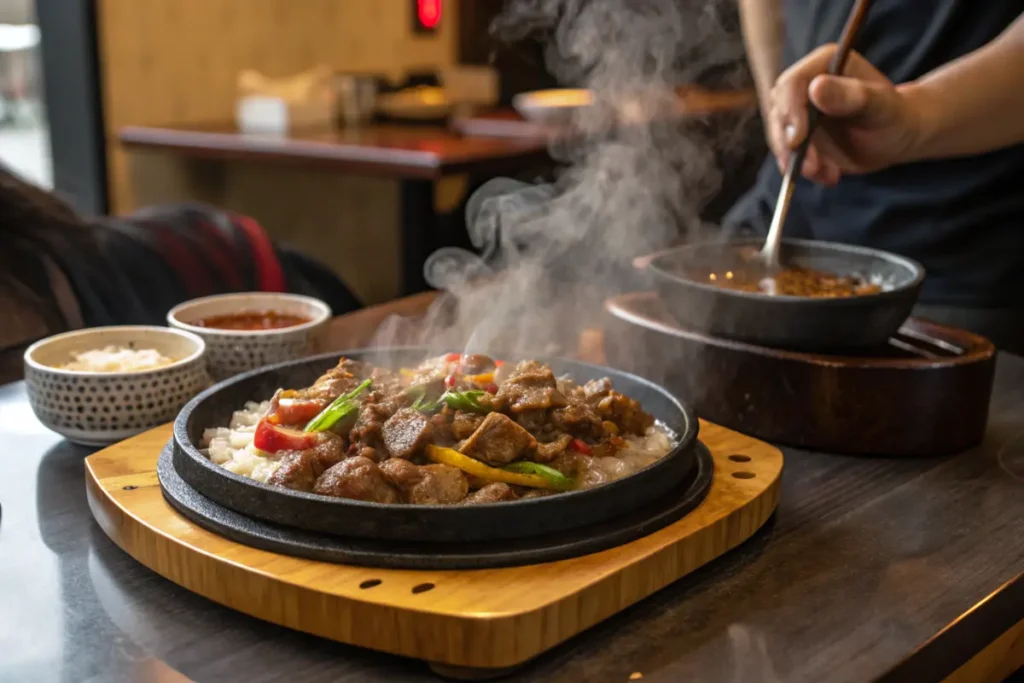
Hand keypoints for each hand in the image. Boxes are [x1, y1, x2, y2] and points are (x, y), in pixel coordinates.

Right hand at [767, 44, 923, 184]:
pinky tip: (830, 176)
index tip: (798, 140)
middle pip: (779, 112)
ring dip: (796, 161)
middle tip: (811, 167)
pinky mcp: (798, 136)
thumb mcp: (880, 106)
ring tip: (827, 174)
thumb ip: (851, 96)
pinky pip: (788, 155)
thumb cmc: (894, 115)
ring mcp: (799, 112)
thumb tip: (816, 88)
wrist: (898, 136)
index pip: (791, 84)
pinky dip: (803, 171)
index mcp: (823, 65)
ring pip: (779, 136)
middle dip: (789, 143)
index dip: (790, 111)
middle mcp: (805, 85)